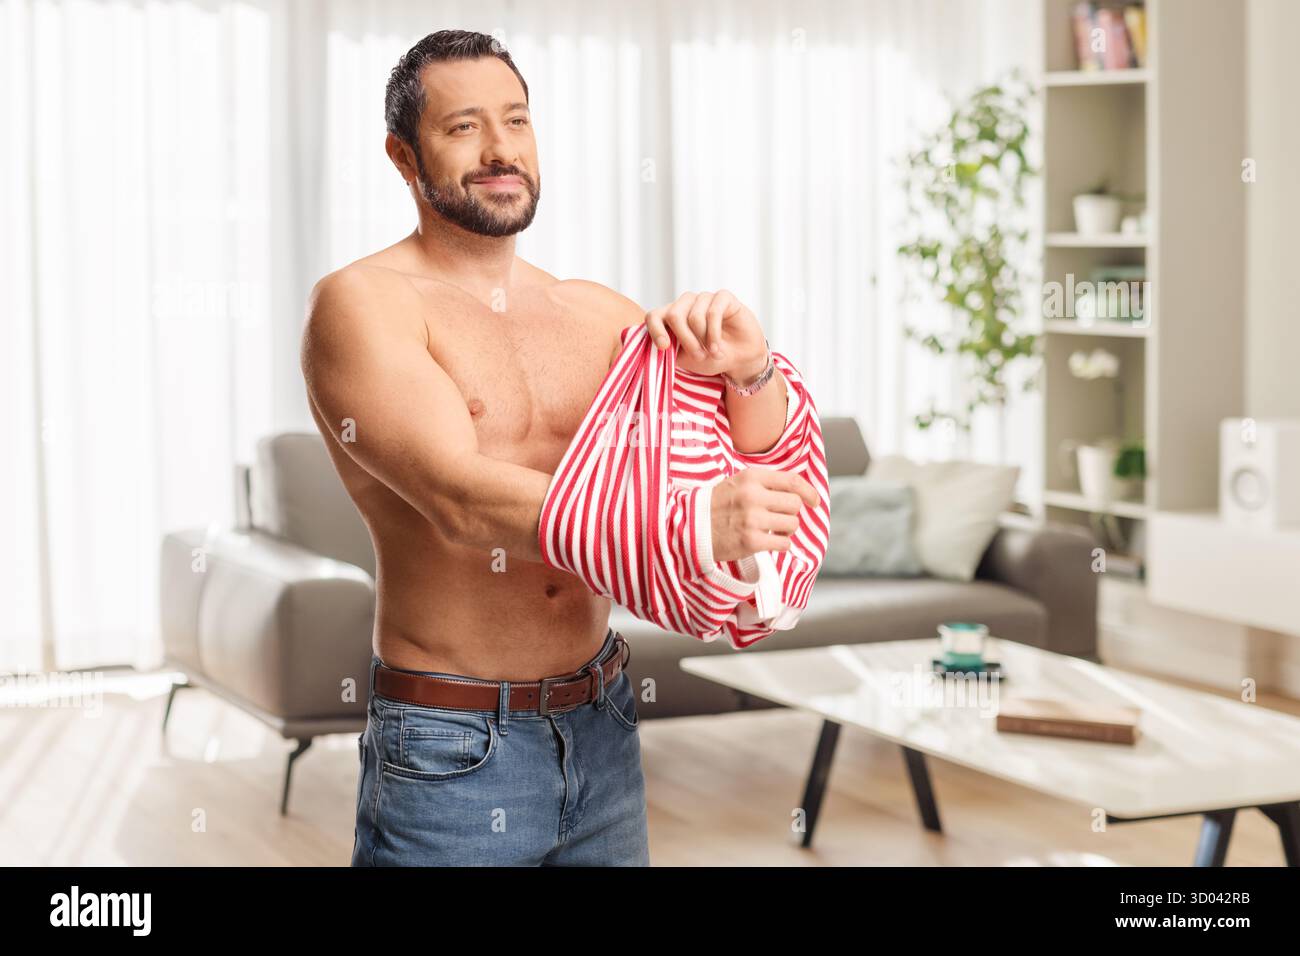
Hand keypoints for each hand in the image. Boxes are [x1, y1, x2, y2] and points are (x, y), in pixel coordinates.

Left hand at [644, 290, 767, 380]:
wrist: (740, 359)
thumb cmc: (710, 358)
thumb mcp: (686, 359)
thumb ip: (670, 350)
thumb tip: (658, 345)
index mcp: (671, 317)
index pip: (654, 316)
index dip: (655, 330)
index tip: (664, 347)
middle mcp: (685, 304)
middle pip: (674, 315)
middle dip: (686, 340)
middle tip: (698, 356)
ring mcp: (704, 298)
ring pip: (694, 316)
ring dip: (703, 340)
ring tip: (712, 353)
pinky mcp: (723, 298)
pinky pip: (713, 313)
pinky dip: (714, 335)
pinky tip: (718, 347)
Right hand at [708, 467, 820, 563]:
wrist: (690, 527)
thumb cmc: (717, 506)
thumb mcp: (738, 483)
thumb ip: (765, 484)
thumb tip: (797, 492)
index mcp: (751, 477)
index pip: (792, 481)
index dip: (809, 491)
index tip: (814, 501)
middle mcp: (753, 496)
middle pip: (794, 504)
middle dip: (791, 514)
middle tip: (780, 519)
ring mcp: (752, 519)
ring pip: (791, 524)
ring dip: (786, 530)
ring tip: (771, 531)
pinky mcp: (751, 541)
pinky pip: (783, 543)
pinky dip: (780, 544)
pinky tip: (768, 542)